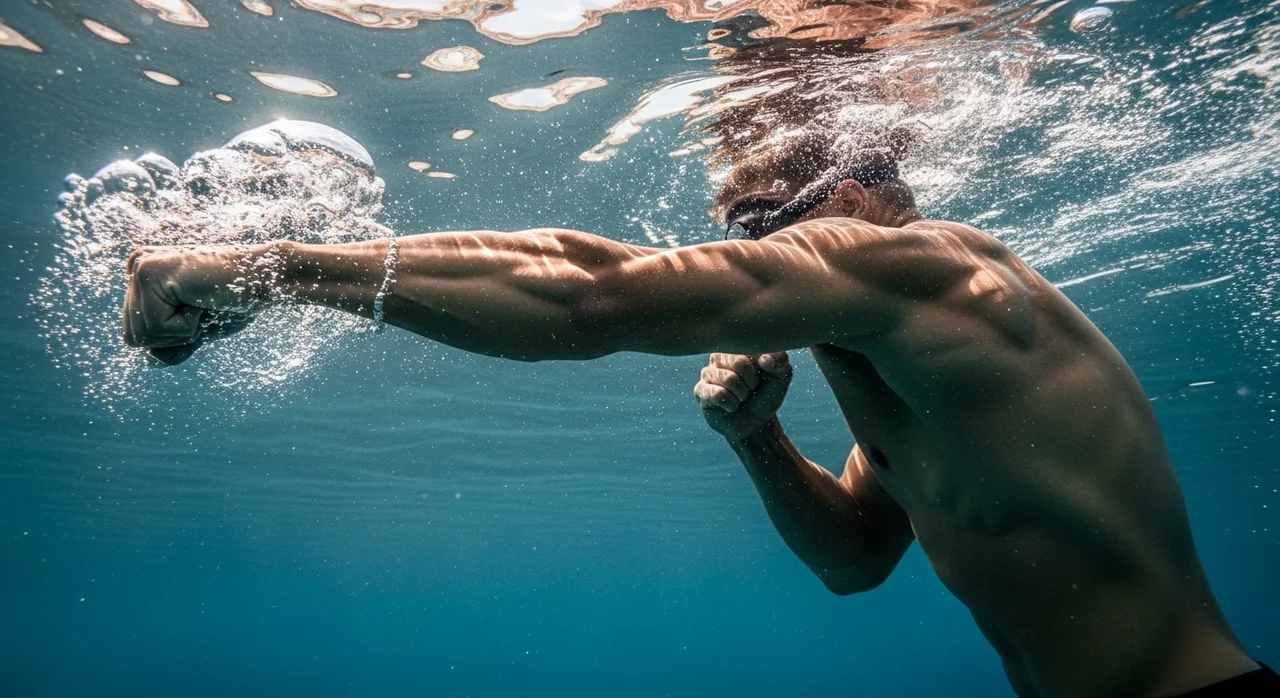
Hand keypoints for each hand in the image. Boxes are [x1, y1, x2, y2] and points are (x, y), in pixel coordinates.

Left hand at [122, 246, 256, 364]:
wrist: (264, 279)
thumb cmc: (235, 301)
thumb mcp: (199, 330)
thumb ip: (173, 346)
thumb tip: (150, 360)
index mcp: (143, 277)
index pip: (136, 334)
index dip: (171, 337)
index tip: (198, 309)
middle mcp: (136, 266)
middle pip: (133, 336)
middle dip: (173, 336)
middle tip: (202, 308)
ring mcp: (140, 267)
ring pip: (141, 334)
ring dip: (181, 330)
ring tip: (201, 303)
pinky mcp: (149, 273)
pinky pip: (155, 326)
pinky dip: (185, 325)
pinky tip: (200, 300)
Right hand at [694, 352, 792, 441]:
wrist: (756, 423)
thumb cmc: (767, 395)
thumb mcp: (782, 377)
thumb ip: (780, 362)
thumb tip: (765, 359)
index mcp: (738, 347)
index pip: (751, 349)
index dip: (761, 368)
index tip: (762, 378)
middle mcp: (720, 356)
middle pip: (739, 362)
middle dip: (751, 383)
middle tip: (751, 390)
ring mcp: (707, 373)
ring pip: (729, 379)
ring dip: (742, 395)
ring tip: (741, 398)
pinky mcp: (700, 391)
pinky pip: (716, 394)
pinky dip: (731, 404)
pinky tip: (731, 406)